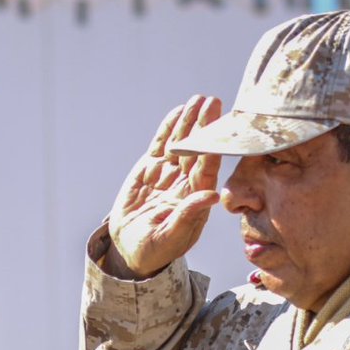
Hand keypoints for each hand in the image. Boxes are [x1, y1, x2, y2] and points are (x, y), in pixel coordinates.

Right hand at [104, 95, 222, 278]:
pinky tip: (177, 112)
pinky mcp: (150, 169)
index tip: (219, 128)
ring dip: (189, 122)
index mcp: (195, 199)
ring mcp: (168, 174)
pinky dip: (168, 129)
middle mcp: (185, 183)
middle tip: (212, 102)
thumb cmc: (154, 250)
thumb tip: (211, 196)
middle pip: (197, 150)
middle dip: (204, 126)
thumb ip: (188, 216)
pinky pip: (162, 146)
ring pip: (181, 143)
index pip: (207, 168)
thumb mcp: (170, 238)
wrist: (130, 250)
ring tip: (198, 99)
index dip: (212, 147)